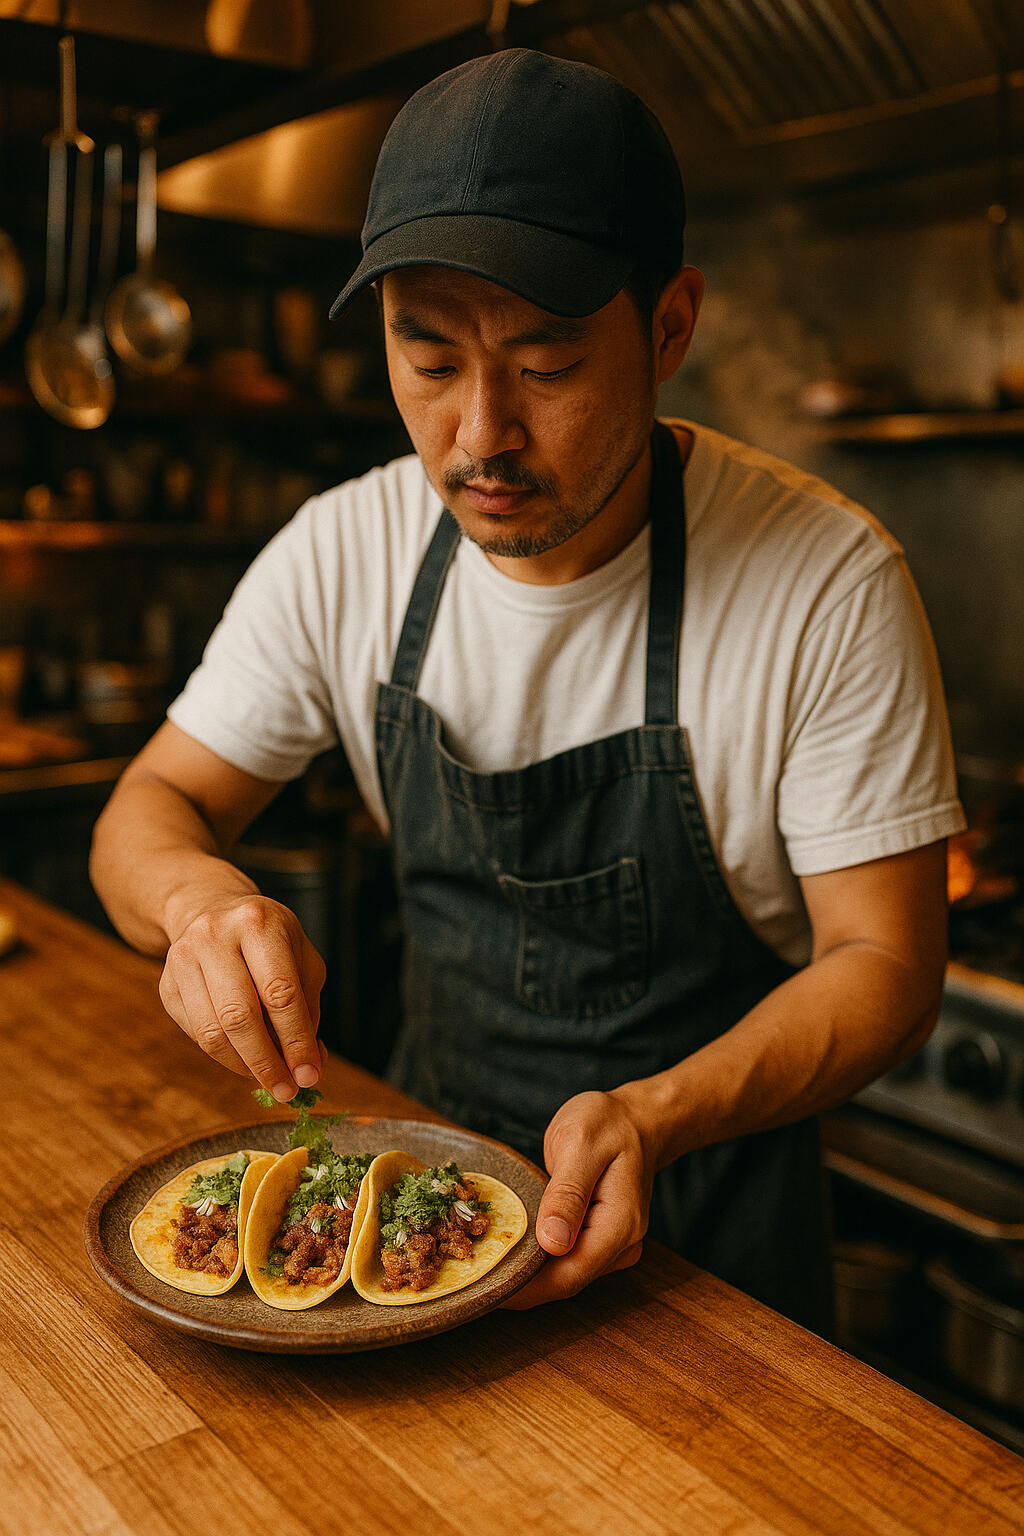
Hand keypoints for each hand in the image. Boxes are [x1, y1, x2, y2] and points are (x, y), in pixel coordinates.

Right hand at [158, 894, 326, 1100]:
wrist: (211, 910)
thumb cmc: (269, 942)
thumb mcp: (301, 959)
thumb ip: (307, 1009)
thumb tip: (308, 1065)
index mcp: (258, 922)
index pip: (279, 992)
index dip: (296, 1040)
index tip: (310, 1074)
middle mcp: (215, 935)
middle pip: (240, 1016)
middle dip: (267, 1062)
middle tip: (287, 1090)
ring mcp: (183, 958)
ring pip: (212, 1032)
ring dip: (244, 1066)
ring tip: (269, 1079)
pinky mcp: (165, 984)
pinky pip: (195, 1034)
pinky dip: (224, 1056)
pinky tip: (244, 1058)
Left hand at [502, 1089, 656, 1308]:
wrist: (636, 1119)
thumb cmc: (608, 1123)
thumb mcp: (581, 1143)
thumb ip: (567, 1193)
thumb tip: (552, 1242)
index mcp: (620, 1224)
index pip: (569, 1275)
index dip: (525, 1288)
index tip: (484, 1286)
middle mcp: (621, 1245)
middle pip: (564, 1281)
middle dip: (519, 1284)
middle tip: (470, 1276)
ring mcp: (612, 1246)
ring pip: (563, 1275)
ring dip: (525, 1274)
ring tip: (481, 1266)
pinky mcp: (598, 1240)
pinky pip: (565, 1259)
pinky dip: (536, 1259)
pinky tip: (507, 1251)